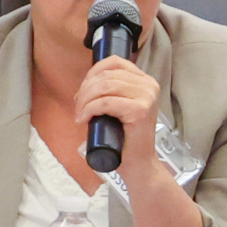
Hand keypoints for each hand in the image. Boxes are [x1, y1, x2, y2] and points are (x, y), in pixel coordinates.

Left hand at [73, 55, 160, 179]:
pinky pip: (105, 102)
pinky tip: (84, 119)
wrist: (138, 163)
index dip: (92, 72)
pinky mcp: (139, 111)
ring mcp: (147, 97)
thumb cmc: (126, 137)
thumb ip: (112, 90)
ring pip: (104, 87)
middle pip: (107, 75)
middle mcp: (149, 86)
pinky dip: (89, 109)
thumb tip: (87, 82)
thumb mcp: (120, 106)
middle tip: (77, 107)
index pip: (114, 62)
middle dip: (85, 90)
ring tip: (79, 114)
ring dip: (85, 100)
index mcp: (146, 81)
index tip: (83, 91)